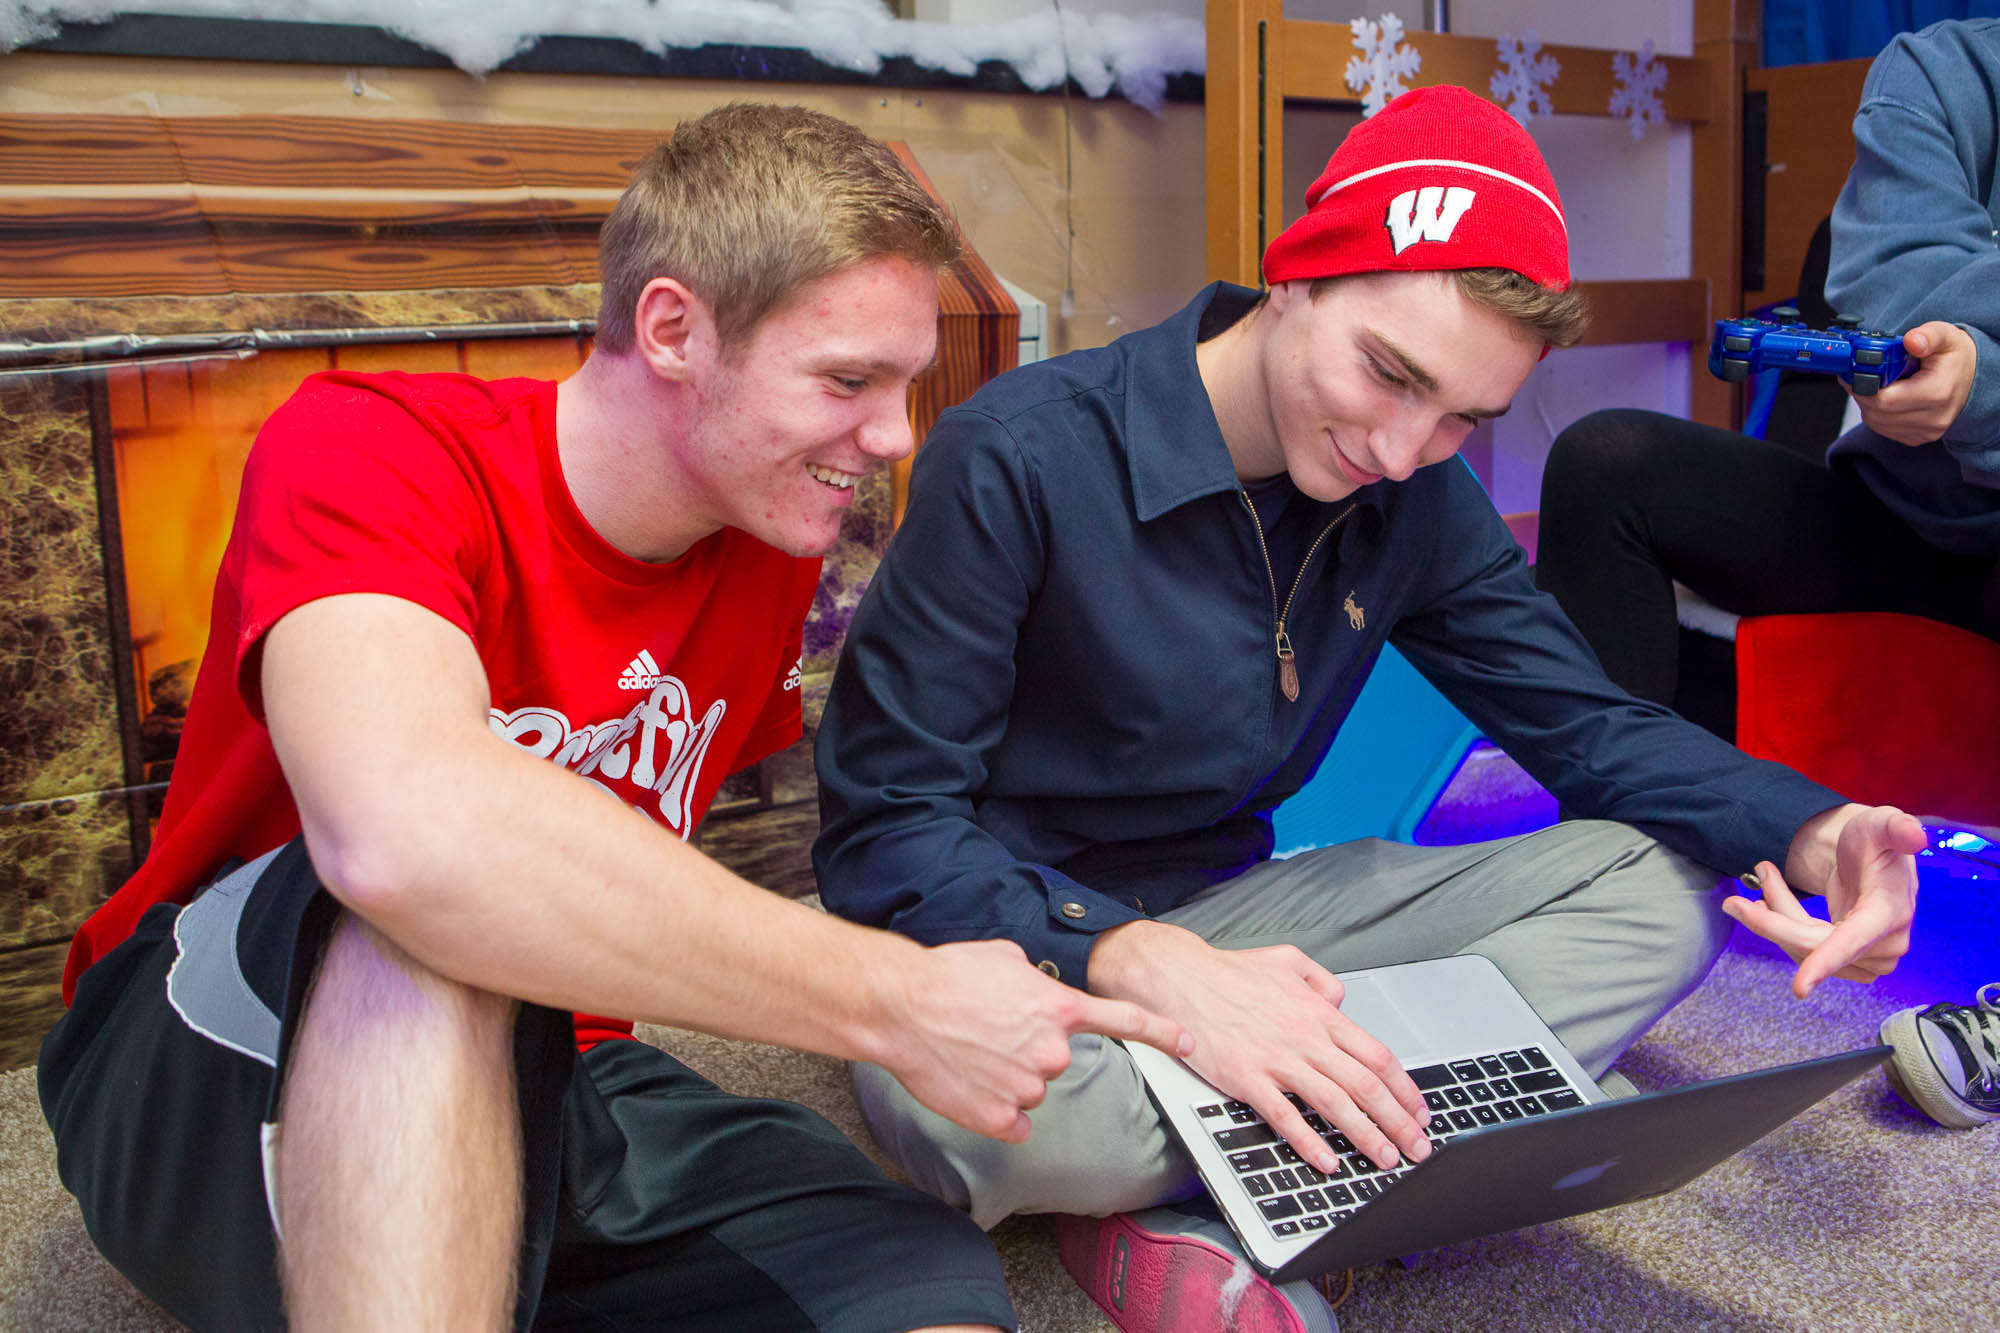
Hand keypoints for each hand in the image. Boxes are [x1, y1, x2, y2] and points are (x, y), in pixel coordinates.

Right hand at [873, 938, 1190, 1142]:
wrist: (902, 1007)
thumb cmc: (948, 975)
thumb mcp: (1005, 957)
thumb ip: (1037, 982)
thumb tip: (1037, 993)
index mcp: (1059, 1010)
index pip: (1125, 1021)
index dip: (1161, 1033)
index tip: (1188, 1043)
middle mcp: (1052, 1051)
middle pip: (1055, 1060)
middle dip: (1030, 1049)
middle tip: (989, 1030)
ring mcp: (1027, 1089)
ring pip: (1030, 1089)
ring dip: (1007, 1077)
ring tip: (970, 1050)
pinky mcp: (999, 1118)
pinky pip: (1011, 1121)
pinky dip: (994, 1109)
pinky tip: (970, 1082)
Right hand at [1089, 920, 1430, 1174]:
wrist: (1178, 977)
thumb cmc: (1227, 971)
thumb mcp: (1287, 960)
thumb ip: (1322, 979)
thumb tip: (1341, 1000)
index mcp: (1318, 1012)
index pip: (1377, 1055)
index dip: (1405, 1089)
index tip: (1419, 1112)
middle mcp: (1305, 1037)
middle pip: (1366, 1085)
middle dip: (1398, 1122)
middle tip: (1417, 1148)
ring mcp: (1276, 1059)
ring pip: (1335, 1103)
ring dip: (1366, 1136)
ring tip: (1385, 1159)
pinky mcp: (1246, 1078)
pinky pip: (1285, 1116)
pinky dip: (1310, 1142)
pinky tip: (1327, 1160)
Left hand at [1722, 803, 1923, 997]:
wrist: (1873, 858)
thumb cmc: (1875, 840)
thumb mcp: (1883, 824)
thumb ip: (1897, 826)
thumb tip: (1916, 835)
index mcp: (1890, 912)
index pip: (1853, 941)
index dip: (1826, 962)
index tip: (1799, 988)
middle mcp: (1886, 943)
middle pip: (1811, 945)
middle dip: (1771, 919)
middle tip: (1740, 892)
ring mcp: (1871, 958)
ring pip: (1803, 950)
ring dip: (1776, 918)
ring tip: (1767, 879)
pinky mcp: (1854, 963)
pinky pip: (1805, 953)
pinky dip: (1782, 928)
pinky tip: (1770, 904)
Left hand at [1853, 321, 1976, 445]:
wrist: (1972, 377)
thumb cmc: (1954, 356)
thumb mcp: (1945, 336)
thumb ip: (1928, 336)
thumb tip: (1912, 341)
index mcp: (1938, 393)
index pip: (1884, 399)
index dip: (1863, 385)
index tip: (1857, 370)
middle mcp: (1933, 418)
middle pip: (1876, 412)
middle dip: (1863, 392)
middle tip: (1862, 374)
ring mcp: (1926, 431)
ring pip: (1876, 421)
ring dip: (1868, 403)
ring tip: (1877, 383)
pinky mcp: (1918, 438)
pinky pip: (1884, 428)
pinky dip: (1877, 413)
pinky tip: (1885, 396)